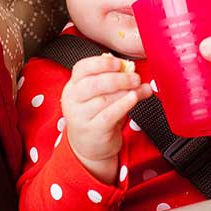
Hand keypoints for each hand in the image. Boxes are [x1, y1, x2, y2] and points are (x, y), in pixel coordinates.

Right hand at [61, 55, 151, 183]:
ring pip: (103, 99)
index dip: (102, 63)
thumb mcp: (101, 96)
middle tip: (135, 78)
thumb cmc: (96, 115)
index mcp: (73, 86)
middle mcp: (73, 100)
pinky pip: (109, 115)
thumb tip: (137, 75)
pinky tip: (133, 98)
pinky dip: (123, 105)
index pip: (82, 68)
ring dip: (124, 91)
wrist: (89, 146)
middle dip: (117, 78)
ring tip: (138, 87)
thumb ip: (116, 83)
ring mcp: (81, 117)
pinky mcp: (93, 130)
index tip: (120, 63)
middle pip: (93, 83)